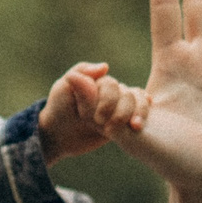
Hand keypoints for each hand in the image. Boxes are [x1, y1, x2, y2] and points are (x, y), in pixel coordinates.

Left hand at [36, 61, 151, 161]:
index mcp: (98, 80)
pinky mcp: (123, 121)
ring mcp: (118, 106)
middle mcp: (111, 91)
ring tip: (134, 127)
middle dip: (120, 112)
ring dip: (137, 113)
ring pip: (137, 102)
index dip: (108, 101)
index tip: (95, 118)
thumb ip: (80, 74)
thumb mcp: (63, 89)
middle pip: (127, 94)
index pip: (112, 85)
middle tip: (105, 127)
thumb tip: (105, 67)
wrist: (58, 135)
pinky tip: (142, 121)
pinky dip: (143, 113)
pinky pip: (140, 112)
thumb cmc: (58, 109)